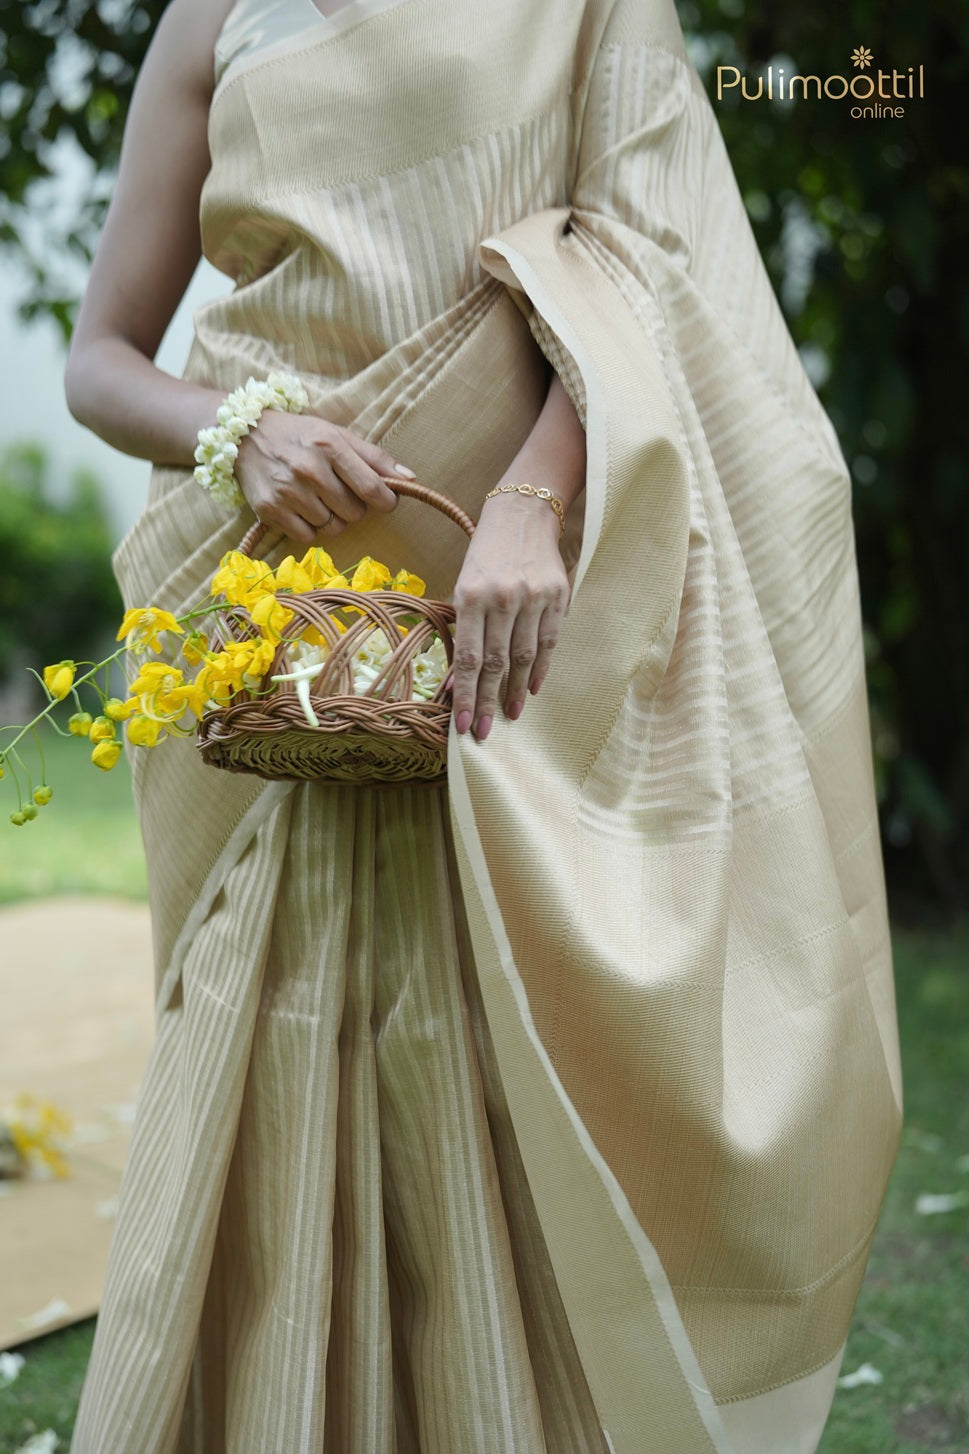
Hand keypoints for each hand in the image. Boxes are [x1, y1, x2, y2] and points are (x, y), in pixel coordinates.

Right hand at [235, 410, 414, 545]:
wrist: (245, 436)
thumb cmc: (300, 435)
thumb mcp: (337, 435)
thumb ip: (374, 457)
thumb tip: (410, 479)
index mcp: (329, 446)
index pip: (372, 488)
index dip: (386, 501)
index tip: (385, 501)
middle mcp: (308, 469)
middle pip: (354, 513)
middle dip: (354, 507)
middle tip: (340, 493)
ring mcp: (287, 492)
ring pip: (333, 528)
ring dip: (333, 518)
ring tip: (319, 499)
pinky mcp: (270, 510)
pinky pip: (308, 537)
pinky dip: (311, 528)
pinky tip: (303, 509)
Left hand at [449, 490, 570, 740]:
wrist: (523, 514)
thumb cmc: (485, 555)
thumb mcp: (463, 586)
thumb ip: (462, 632)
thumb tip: (457, 682)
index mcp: (471, 595)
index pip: (470, 657)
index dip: (467, 694)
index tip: (462, 724)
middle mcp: (503, 598)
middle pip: (497, 663)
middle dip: (488, 702)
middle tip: (484, 731)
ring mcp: (534, 597)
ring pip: (524, 656)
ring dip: (516, 691)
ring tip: (509, 715)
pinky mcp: (558, 595)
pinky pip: (550, 641)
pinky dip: (540, 668)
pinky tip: (532, 689)